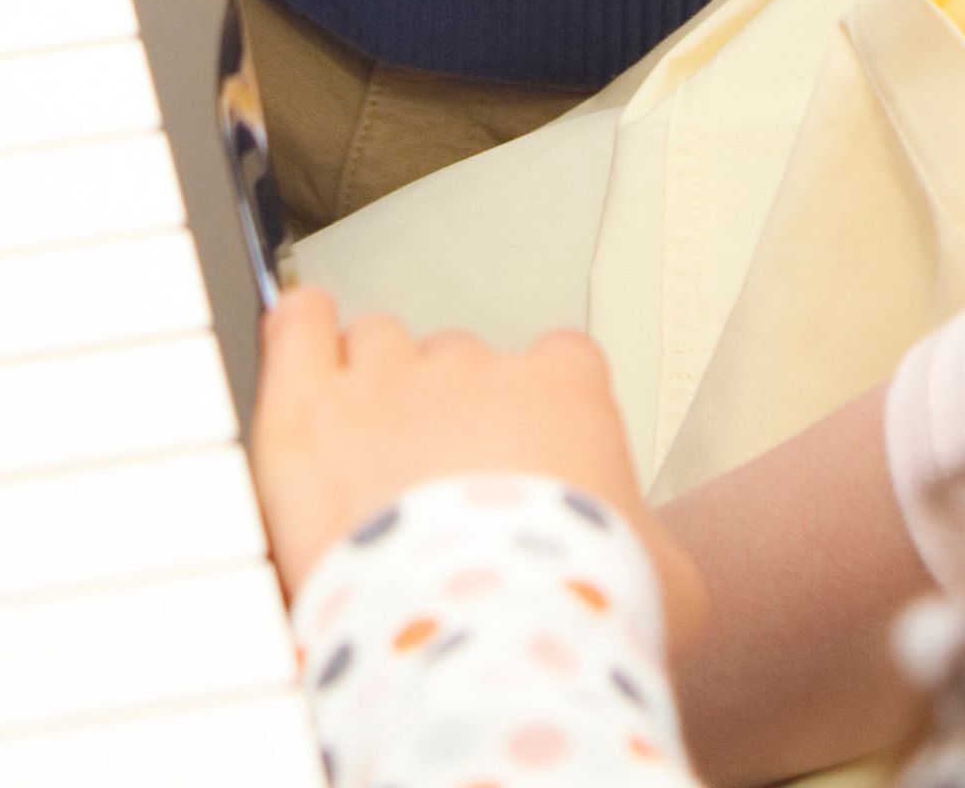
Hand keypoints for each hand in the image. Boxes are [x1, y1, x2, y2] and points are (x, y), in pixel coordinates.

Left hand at [250, 288, 703, 629]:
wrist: (491, 639)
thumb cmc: (582, 611)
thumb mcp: (666, 582)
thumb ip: (649, 540)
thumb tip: (651, 565)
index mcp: (565, 394)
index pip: (559, 362)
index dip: (542, 406)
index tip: (531, 451)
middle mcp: (477, 371)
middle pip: (459, 359)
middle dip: (450, 410)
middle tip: (440, 482)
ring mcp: (387, 382)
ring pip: (380, 343)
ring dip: (377, 382)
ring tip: (367, 442)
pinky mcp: (309, 410)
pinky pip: (299, 327)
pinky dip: (300, 326)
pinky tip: (303, 332)